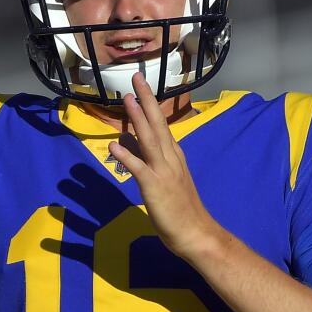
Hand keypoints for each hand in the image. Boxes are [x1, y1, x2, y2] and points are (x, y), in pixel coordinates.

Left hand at [107, 73, 225, 261]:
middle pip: (157, 124)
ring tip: (128, 99)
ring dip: (138, 119)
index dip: (151, 103)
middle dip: (147, 100)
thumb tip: (127, 139)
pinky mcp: (155, 187)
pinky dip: (127, 155)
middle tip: (137, 78)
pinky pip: (139, 168)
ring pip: (150, 139)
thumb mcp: (165, 179)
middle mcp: (171, 158)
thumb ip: (146, 159)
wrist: (197, 233)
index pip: (161, 124)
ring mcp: (164, 172)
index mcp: (174, 156)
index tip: (142, 85)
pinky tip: (114, 144)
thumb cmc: (182, 209)